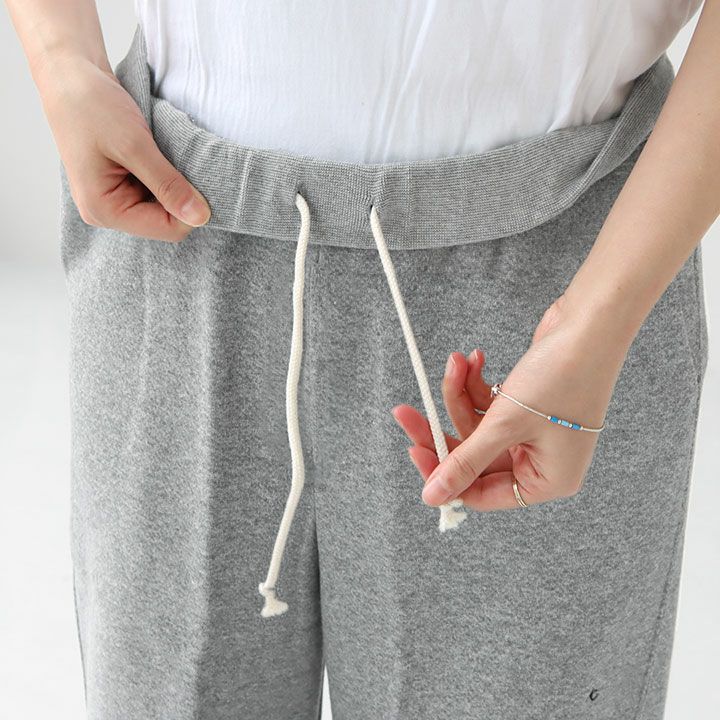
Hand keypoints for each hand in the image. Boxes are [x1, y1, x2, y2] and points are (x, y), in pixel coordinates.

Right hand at [36, 53, 210, 241]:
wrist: (69, 75)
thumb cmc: (92, 106)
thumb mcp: (135, 145)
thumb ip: (168, 184)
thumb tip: (200, 218)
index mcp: (104, 210)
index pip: (167, 229)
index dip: (190, 208)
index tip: (197, 176)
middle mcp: (107, 213)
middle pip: (167, 222)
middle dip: (180, 195)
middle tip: (181, 160)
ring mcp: (114, 200)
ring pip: (165, 207)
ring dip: (174, 184)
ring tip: (165, 154)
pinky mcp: (121, 186)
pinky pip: (156, 192)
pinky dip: (165, 176)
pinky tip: (160, 154)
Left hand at [392, 295, 629, 510]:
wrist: (591, 323)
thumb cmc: (562, 377)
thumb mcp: (505, 424)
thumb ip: (466, 462)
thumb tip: (432, 497)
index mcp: (546, 481)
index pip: (481, 493)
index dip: (445, 474)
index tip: (414, 448)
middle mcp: (541, 462)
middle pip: (473, 457)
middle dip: (441, 427)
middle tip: (407, 412)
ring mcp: (534, 433)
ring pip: (476, 426)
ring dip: (459, 394)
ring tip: (455, 363)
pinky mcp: (526, 406)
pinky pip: (487, 405)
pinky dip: (475, 384)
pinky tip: (472, 358)